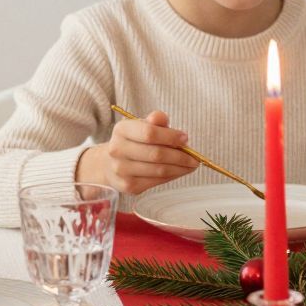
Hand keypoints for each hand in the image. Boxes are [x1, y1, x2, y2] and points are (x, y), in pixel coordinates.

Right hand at [75, 109, 197, 195]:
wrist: (110, 164)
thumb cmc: (134, 141)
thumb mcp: (142, 126)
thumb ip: (155, 121)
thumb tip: (162, 118)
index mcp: (121, 130)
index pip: (149, 133)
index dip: (170, 137)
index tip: (185, 139)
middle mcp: (117, 150)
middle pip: (156, 154)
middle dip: (181, 156)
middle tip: (195, 158)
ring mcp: (121, 170)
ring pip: (159, 170)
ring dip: (180, 168)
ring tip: (191, 165)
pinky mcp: (128, 186)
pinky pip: (157, 181)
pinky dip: (172, 176)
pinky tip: (179, 171)